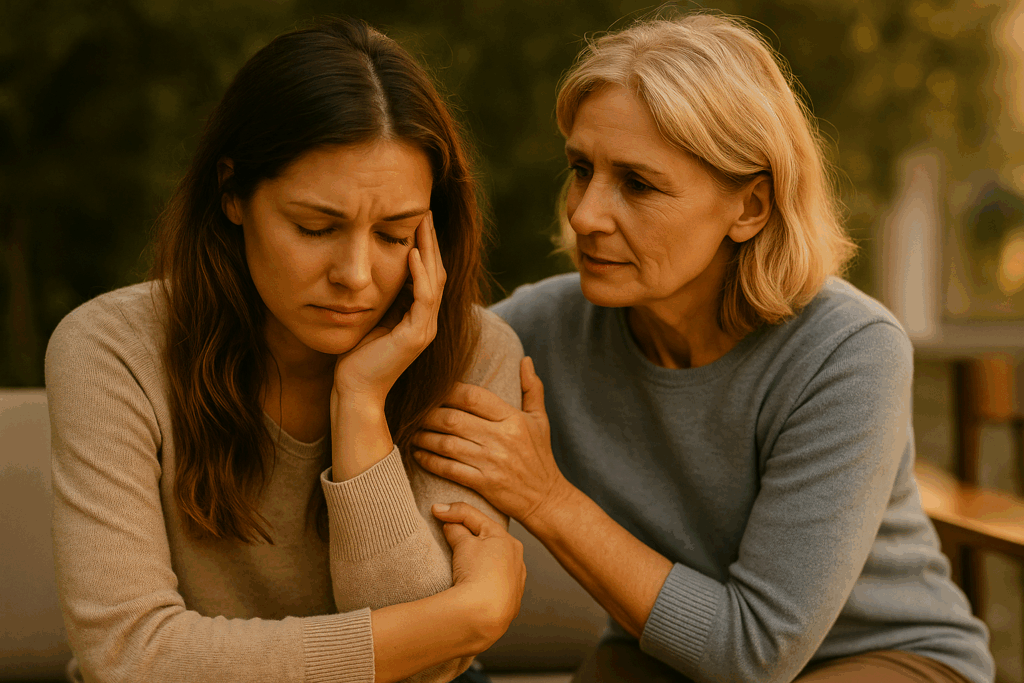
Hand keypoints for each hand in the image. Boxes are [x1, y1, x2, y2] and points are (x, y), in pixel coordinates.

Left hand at [332, 211, 445, 406]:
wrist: (355, 390)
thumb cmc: (357, 358)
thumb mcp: (371, 317)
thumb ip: (383, 297)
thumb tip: (378, 269)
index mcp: (418, 317)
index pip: (428, 274)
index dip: (425, 246)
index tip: (418, 220)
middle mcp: (427, 321)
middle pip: (437, 272)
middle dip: (431, 240)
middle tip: (426, 211)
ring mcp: (425, 329)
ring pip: (435, 280)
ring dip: (429, 250)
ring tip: (423, 223)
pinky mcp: (416, 336)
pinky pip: (423, 298)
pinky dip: (419, 274)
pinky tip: (412, 253)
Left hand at [412, 357, 571, 528]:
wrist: (546, 498)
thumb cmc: (540, 455)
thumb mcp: (540, 420)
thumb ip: (532, 388)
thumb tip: (524, 359)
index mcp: (513, 419)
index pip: (474, 397)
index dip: (449, 391)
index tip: (433, 389)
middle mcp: (502, 439)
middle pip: (454, 420)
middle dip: (428, 414)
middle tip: (414, 410)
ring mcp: (492, 462)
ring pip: (447, 444)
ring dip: (424, 437)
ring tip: (412, 431)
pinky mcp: (484, 484)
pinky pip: (449, 469)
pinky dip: (430, 461)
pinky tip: (418, 454)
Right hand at [432, 501, 524, 646]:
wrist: (484, 615)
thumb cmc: (477, 574)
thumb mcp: (463, 544)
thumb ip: (457, 530)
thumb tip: (452, 525)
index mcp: (508, 540)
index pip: (477, 518)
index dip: (453, 511)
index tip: (435, 510)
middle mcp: (516, 559)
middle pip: (487, 541)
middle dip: (468, 535)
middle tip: (446, 533)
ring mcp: (515, 583)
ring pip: (492, 564)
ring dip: (477, 559)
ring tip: (458, 563)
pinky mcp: (509, 603)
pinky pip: (493, 584)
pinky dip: (481, 579)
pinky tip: (471, 584)